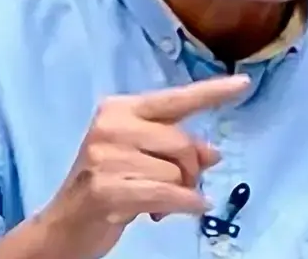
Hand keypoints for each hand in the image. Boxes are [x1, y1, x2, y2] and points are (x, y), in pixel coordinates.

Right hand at [34, 74, 250, 258]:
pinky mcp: (106, 188)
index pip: (175, 99)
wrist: (63, 225)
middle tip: (184, 188)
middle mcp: (111, 125)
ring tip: (161, 204)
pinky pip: (167, 194)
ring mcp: (105, 156)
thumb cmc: (107, 186)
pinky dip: (186, 204)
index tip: (244, 83)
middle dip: (192, 171)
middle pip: (182, 143)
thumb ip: (174, 148)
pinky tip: (192, 208)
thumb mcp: (142, 159)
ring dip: (181, 193)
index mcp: (120, 109)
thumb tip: (213, 152)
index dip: (212, 93)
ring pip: (175, 173)